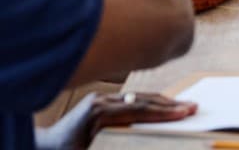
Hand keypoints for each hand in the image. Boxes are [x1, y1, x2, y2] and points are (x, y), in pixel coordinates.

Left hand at [39, 92, 195, 148]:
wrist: (42, 148)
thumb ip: (117, 144)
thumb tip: (144, 141)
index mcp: (97, 113)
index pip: (138, 109)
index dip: (164, 111)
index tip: (185, 113)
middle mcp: (99, 101)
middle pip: (142, 99)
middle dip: (170, 104)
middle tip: (193, 107)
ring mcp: (100, 98)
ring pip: (139, 96)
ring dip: (163, 102)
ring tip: (185, 106)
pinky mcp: (100, 101)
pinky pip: (131, 99)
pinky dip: (150, 102)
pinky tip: (164, 106)